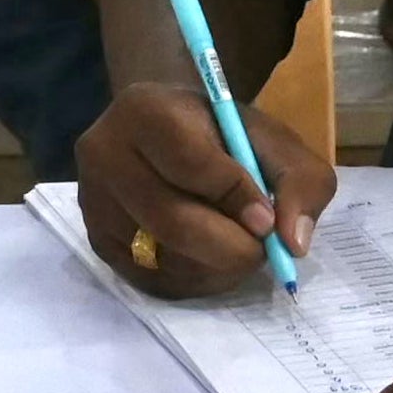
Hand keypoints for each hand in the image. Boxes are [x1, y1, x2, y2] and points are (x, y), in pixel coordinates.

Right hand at [72, 78, 338, 299]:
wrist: (166, 136)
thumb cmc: (221, 134)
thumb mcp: (271, 140)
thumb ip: (299, 180)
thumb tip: (292, 242)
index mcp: (145, 110)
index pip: (190, 163)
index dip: (236, 198)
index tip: (268, 220)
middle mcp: (104, 155)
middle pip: (171, 221)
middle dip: (230, 245)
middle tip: (262, 248)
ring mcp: (93, 203)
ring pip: (163, 258)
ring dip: (216, 266)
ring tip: (237, 245)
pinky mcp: (97, 243)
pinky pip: (152, 281)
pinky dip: (195, 279)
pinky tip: (211, 258)